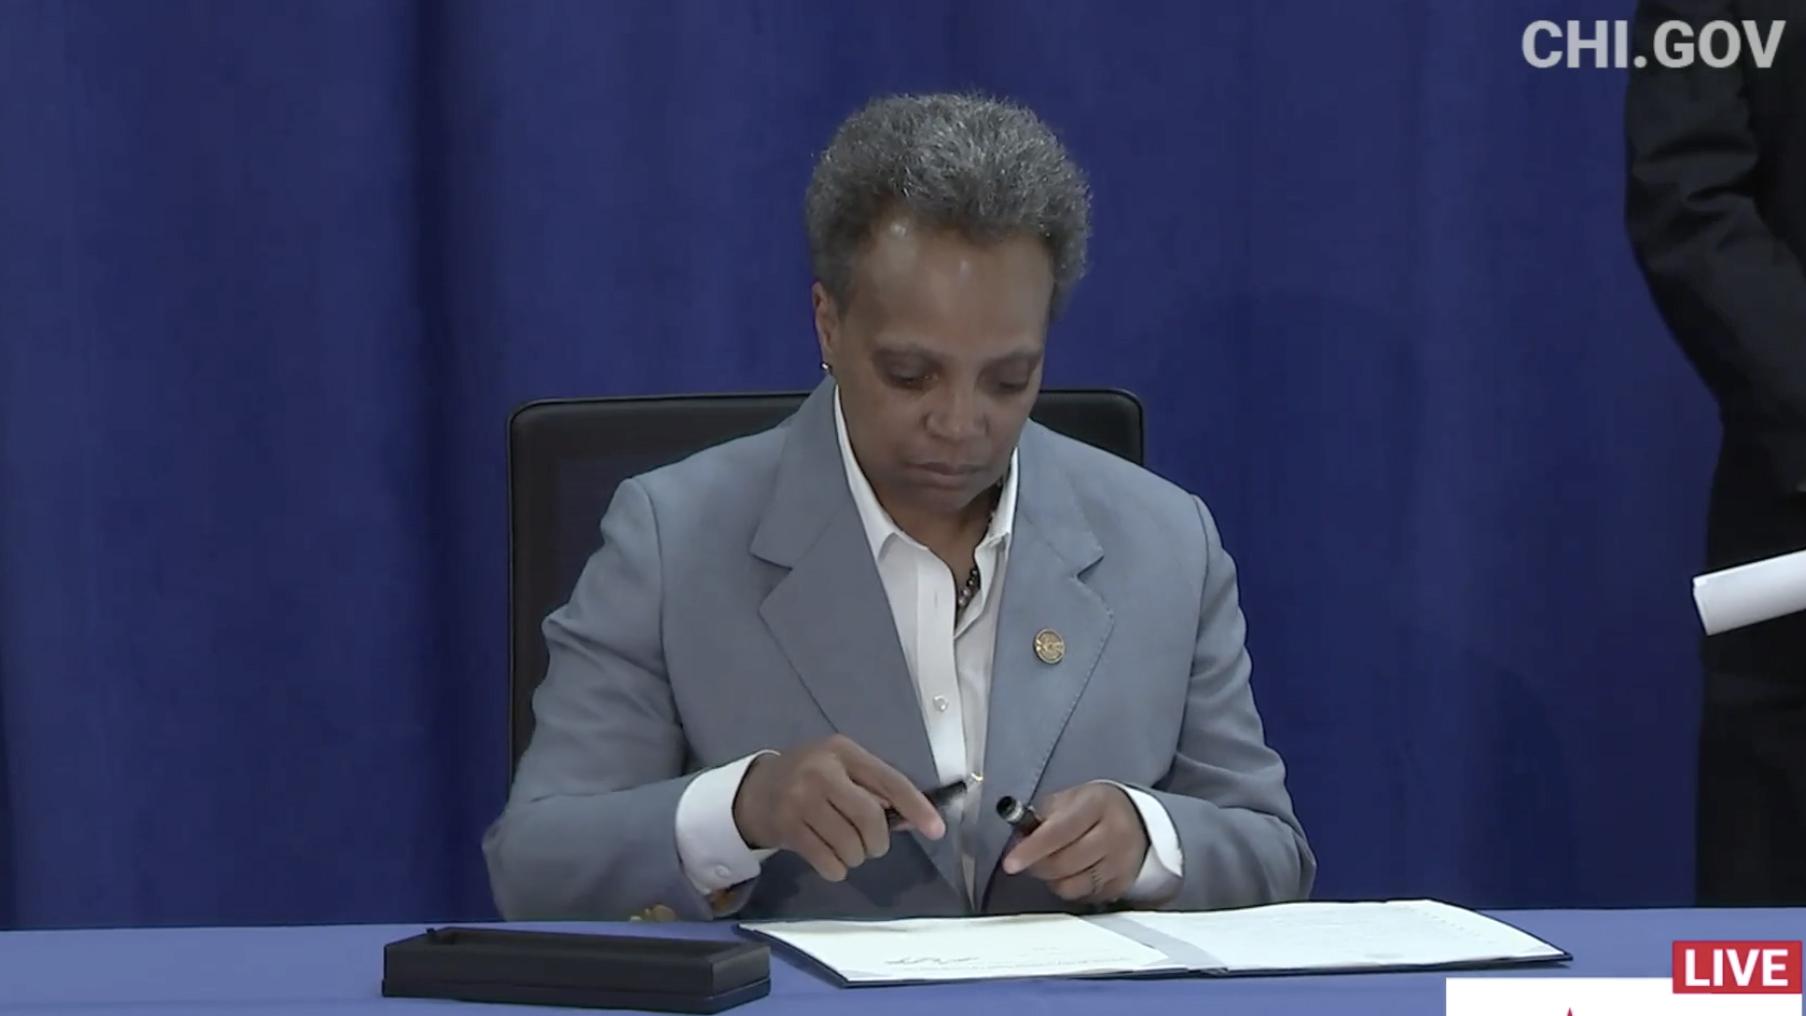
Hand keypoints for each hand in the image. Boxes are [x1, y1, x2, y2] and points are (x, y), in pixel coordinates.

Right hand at [732, 734, 945, 881]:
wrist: (753, 791)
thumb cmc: (808, 779)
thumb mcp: (841, 771)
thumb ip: (876, 791)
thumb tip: (915, 820)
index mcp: (843, 751)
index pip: (890, 780)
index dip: (916, 807)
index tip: (936, 829)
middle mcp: (822, 771)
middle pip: (871, 818)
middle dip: (878, 841)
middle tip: (871, 845)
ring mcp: (801, 799)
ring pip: (850, 844)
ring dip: (856, 857)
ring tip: (845, 848)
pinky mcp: (787, 827)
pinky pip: (829, 862)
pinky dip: (837, 868)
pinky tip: (829, 858)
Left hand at [999, 783, 1147, 905]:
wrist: (1138, 821)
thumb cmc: (1095, 808)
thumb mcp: (1071, 798)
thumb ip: (1042, 815)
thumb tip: (1018, 838)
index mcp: (1097, 804)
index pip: (1059, 831)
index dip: (1032, 849)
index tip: (1011, 863)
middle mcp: (1113, 834)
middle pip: (1064, 863)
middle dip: (1037, 865)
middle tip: (1026, 859)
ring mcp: (1120, 863)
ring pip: (1072, 886)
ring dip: (1052, 879)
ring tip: (1052, 863)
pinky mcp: (1121, 885)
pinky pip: (1084, 897)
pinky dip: (1070, 888)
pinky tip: (1071, 872)